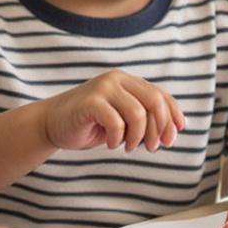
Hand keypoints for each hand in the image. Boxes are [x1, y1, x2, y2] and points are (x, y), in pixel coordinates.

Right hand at [42, 69, 182, 151]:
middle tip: (153, 148)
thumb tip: (175, 129)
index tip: (172, 138)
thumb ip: (144, 117)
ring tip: (128, 147)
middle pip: (154, 101)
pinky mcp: (89, 101)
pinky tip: (110, 144)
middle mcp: (117, 79)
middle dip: (159, 128)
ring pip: (138, 113)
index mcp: (128, 81)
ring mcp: (103, 88)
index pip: (161, 95)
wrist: (52, 124)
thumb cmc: (91, 124)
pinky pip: (115, 122)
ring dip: (138, 137)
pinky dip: (117, 138)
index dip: (173, 116)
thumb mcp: (122, 119)